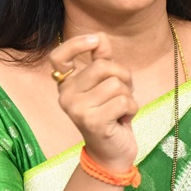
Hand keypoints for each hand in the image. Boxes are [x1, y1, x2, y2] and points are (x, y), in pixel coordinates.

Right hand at [50, 33, 138, 171]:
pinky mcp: (92, 121)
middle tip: (123, 93)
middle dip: (123, 77)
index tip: (95, 40)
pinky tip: (123, 119)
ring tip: (121, 109)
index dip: (77, 44)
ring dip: (128, 96)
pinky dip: (132, 109)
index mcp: (66, 84)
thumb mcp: (105, 85)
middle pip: (102, 66)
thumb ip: (101, 60)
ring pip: (116, 84)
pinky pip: (124, 101)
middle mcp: (66, 96)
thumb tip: (100, 36)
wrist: (110, 153)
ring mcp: (77, 109)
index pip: (58, 57)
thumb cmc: (110, 115)